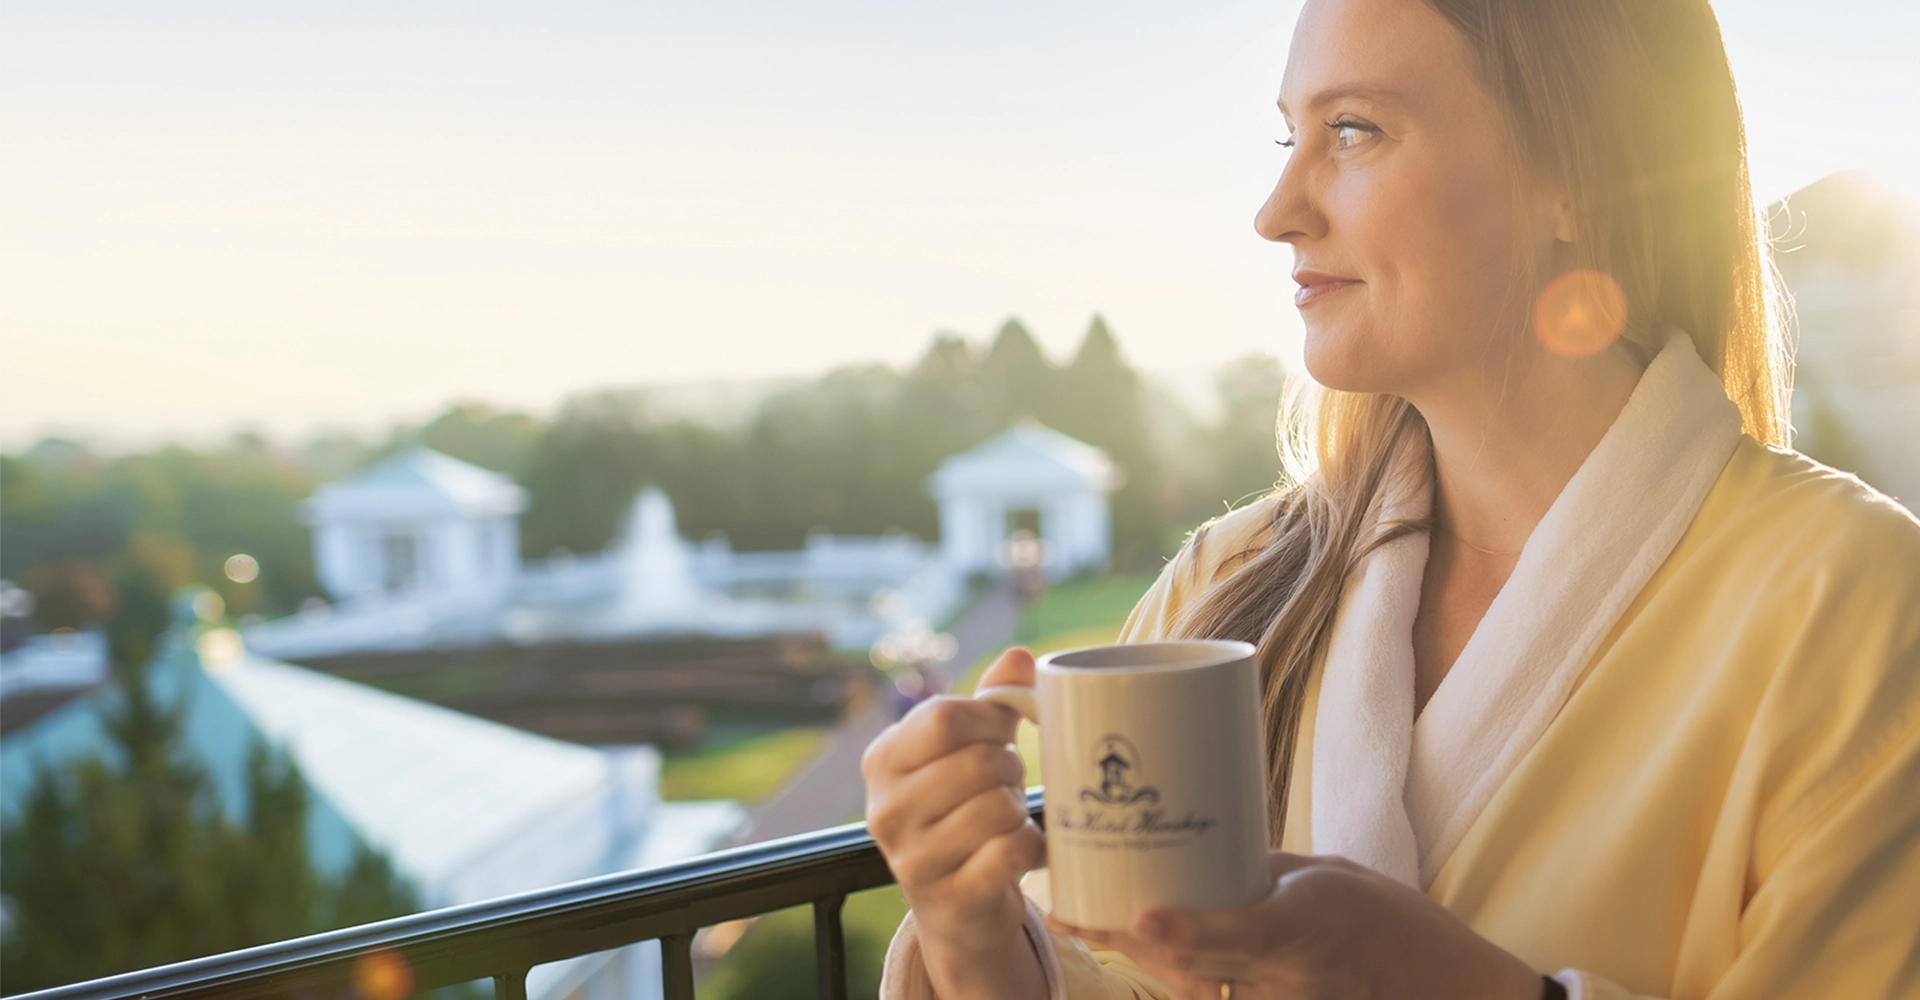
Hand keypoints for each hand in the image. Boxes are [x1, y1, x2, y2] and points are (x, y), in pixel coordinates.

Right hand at [862, 647, 1047, 998]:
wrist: (958, 908)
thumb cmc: (963, 813)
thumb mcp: (965, 753)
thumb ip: (990, 703)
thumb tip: (1019, 656)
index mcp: (883, 761)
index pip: (944, 716)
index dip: (990, 720)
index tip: (1002, 734)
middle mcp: (886, 810)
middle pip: (978, 761)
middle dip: (1012, 767)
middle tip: (1011, 782)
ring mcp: (913, 859)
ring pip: (998, 807)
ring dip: (1019, 809)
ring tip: (1009, 817)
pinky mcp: (950, 898)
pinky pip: (1011, 852)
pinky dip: (1031, 846)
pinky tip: (1023, 848)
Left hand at [1047, 853, 1542, 999]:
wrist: (1438, 983)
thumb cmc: (1386, 919)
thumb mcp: (1323, 876)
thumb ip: (1257, 872)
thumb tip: (1196, 854)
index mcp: (1305, 927)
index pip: (1239, 937)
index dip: (1184, 932)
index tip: (1138, 917)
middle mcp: (1287, 975)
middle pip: (1191, 965)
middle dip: (1128, 940)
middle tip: (1070, 910)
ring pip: (1192, 986)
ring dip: (1139, 956)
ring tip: (1081, 919)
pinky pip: (1211, 994)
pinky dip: (1174, 971)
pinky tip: (1132, 943)